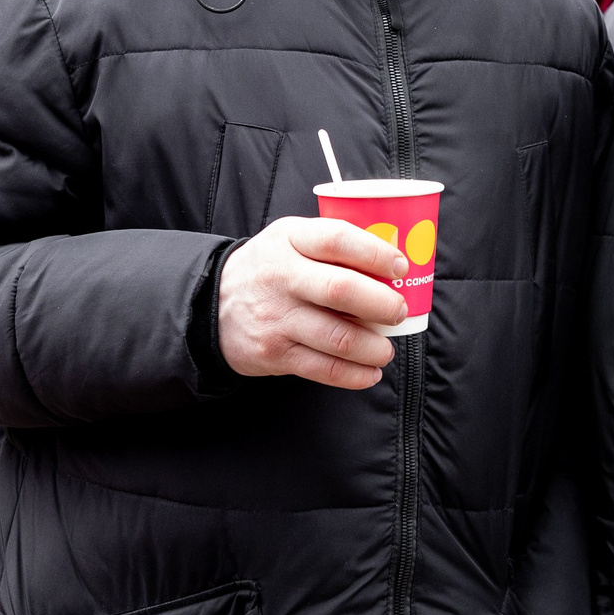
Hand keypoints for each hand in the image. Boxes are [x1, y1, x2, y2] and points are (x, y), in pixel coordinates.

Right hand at [216, 216, 406, 388]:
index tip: (400, 268)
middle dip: (382, 304)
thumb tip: (394, 269)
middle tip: (399, 311)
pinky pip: (323, 369)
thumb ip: (333, 246)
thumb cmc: (270, 268)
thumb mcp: (291, 239)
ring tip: (386, 349)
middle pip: (341, 290)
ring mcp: (276, 318)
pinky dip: (355, 375)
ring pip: (338, 337)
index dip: (376, 254)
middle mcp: (281, 276)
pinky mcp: (274, 353)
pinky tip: (370, 372)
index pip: (337, 240)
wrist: (213, 304)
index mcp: (289, 239)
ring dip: (373, 347)